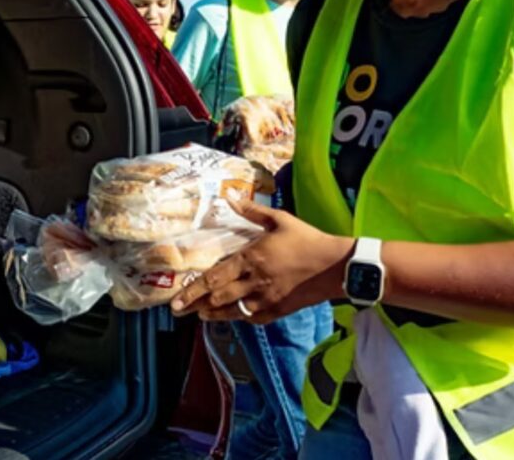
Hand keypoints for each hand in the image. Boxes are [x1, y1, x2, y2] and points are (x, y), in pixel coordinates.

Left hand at [169, 198, 352, 323]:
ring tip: (199, 315)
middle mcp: (254, 282)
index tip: (177, 297)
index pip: (214, 277)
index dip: (193, 289)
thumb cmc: (308, 239)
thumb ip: (252, 210)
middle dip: (195, 304)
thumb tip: (230, 196)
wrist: (336, 266)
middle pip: (217, 297)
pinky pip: (253, 317)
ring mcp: (266, 299)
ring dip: (213, 314)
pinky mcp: (279, 310)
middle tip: (178, 310)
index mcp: (251, 258)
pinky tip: (231, 315)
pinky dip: (239, 317)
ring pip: (232, 311)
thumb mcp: (280, 220)